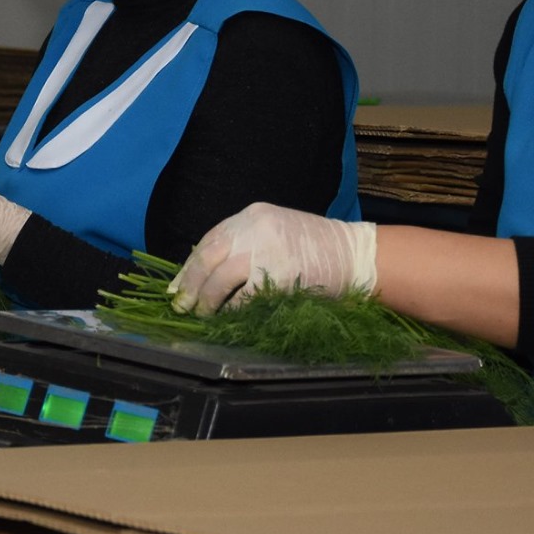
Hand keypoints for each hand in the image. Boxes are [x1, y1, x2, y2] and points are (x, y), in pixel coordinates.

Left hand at [167, 202, 378, 314]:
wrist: (355, 256)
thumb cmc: (317, 249)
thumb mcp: (277, 232)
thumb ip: (247, 243)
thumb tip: (210, 272)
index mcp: (253, 215)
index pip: (210, 239)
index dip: (189, 265)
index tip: (177, 285)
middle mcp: (255, 228)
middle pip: (208, 257)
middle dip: (189, 284)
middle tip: (180, 304)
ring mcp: (266, 251)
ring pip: (220, 279)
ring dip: (206, 301)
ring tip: (201, 315)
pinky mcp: (278, 276)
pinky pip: (243, 298)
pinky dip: (231, 311)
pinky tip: (227, 319)